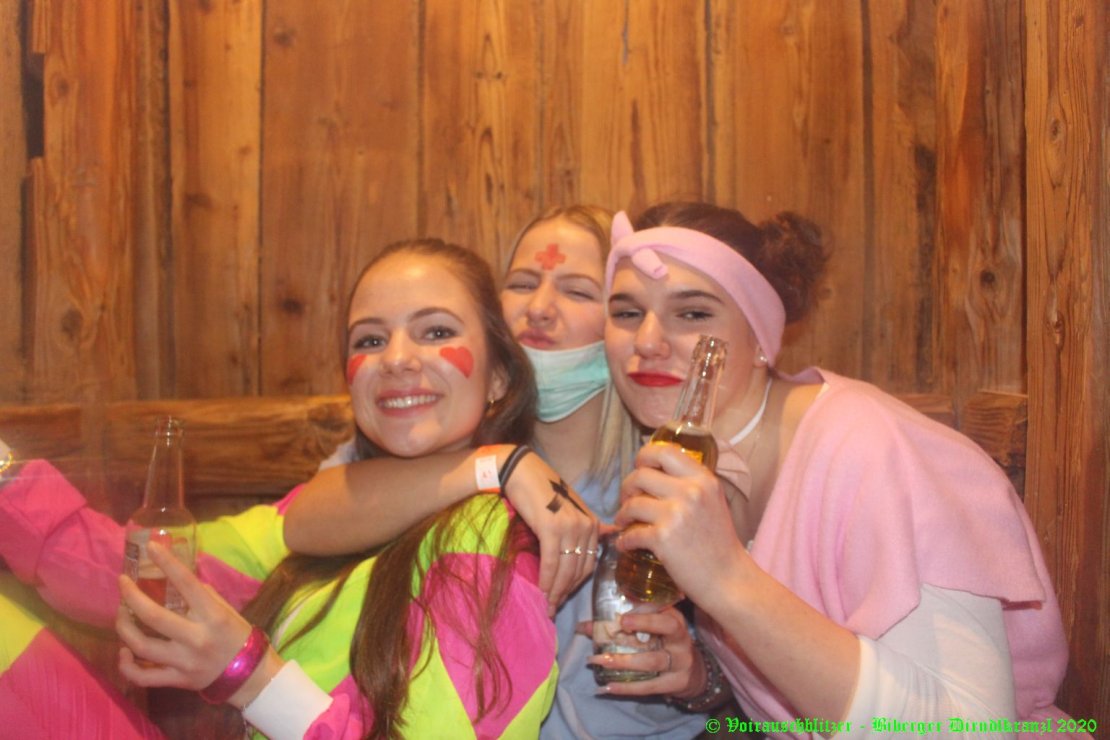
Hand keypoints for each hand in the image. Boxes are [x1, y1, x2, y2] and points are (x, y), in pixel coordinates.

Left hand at [116, 541, 282, 706]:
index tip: (151, 547)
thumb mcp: (226, 610)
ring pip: (141, 647)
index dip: (167, 563)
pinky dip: (126, 665)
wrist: (249, 675)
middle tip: (123, 583)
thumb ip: (201, 596)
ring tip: (121, 615)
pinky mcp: (177, 680)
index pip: (186, 583)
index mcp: (212, 616)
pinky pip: (143, 676)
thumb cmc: (237, 635)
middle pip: (153, 617)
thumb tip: (175, 578)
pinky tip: (123, 651)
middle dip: (132, 597)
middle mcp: (196, 638)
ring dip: (124, 628)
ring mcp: (184, 662)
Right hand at [501, 451, 598, 615]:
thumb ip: (583, 525)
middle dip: (565, 592)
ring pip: (566, 570)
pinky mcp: (551, 529)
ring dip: (556, 591)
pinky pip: (551, 563)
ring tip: (546, 605)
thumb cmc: (542, 489)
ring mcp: (570, 527)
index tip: (563, 597)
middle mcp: (586, 526)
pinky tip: (541, 591)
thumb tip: (609, 535)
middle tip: (552, 608)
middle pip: (578, 570)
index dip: (576, 584)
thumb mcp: (569, 506)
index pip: (588, 563)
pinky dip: (547, 580)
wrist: (521, 471)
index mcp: (592, 522)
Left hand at [583, 606, 704, 697]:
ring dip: (623, 661)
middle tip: (621, 624)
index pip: (662, 607)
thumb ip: (621, 626)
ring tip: (598, 660)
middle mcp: (680, 638)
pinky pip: (649, 686)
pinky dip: (627, 688)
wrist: (696, 674)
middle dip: (644, 623)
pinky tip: (608, 687)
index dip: (644, 608)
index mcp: (674, 619)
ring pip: (652, 660)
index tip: (625, 610)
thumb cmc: (665, 645)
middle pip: (667, 627)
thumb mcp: (652, 632)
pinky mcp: (676, 683)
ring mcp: (680, 662)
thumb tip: (582, 626)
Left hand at [613, 443, 747, 607]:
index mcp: (703, 479)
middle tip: (628, 499)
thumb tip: (656, 473)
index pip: (664, 451)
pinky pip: (631, 533)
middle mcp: (690, 491)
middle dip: (627, 487)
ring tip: (624, 522)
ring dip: (622, 514)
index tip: (639, 468)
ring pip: (632, 504)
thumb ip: (691, 484)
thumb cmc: (719, 544)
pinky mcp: (663, 538)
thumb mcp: (712, 501)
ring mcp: (676, 514)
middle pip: (640, 475)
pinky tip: (625, 544)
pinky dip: (624, 540)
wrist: (729, 580)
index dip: (644, 456)